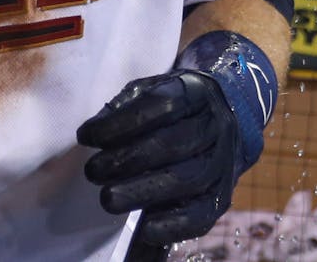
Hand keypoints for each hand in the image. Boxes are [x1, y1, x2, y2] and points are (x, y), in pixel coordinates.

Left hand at [77, 71, 243, 245]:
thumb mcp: (152, 90)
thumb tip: (93, 131)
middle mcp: (213, 126)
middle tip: (93, 171)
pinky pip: (200, 216)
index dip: (119, 123)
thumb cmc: (177, 107)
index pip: (159, 105)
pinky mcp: (222, 196)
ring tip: (108, 198)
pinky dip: (170, 226)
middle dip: (125, 161)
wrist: (229, 118)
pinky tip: (142, 227)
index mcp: (194, 93)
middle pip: (170, 145)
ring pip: (185, 181)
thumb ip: (124, 107)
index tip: (87, 136)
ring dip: (141, 193)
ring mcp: (221, 163)